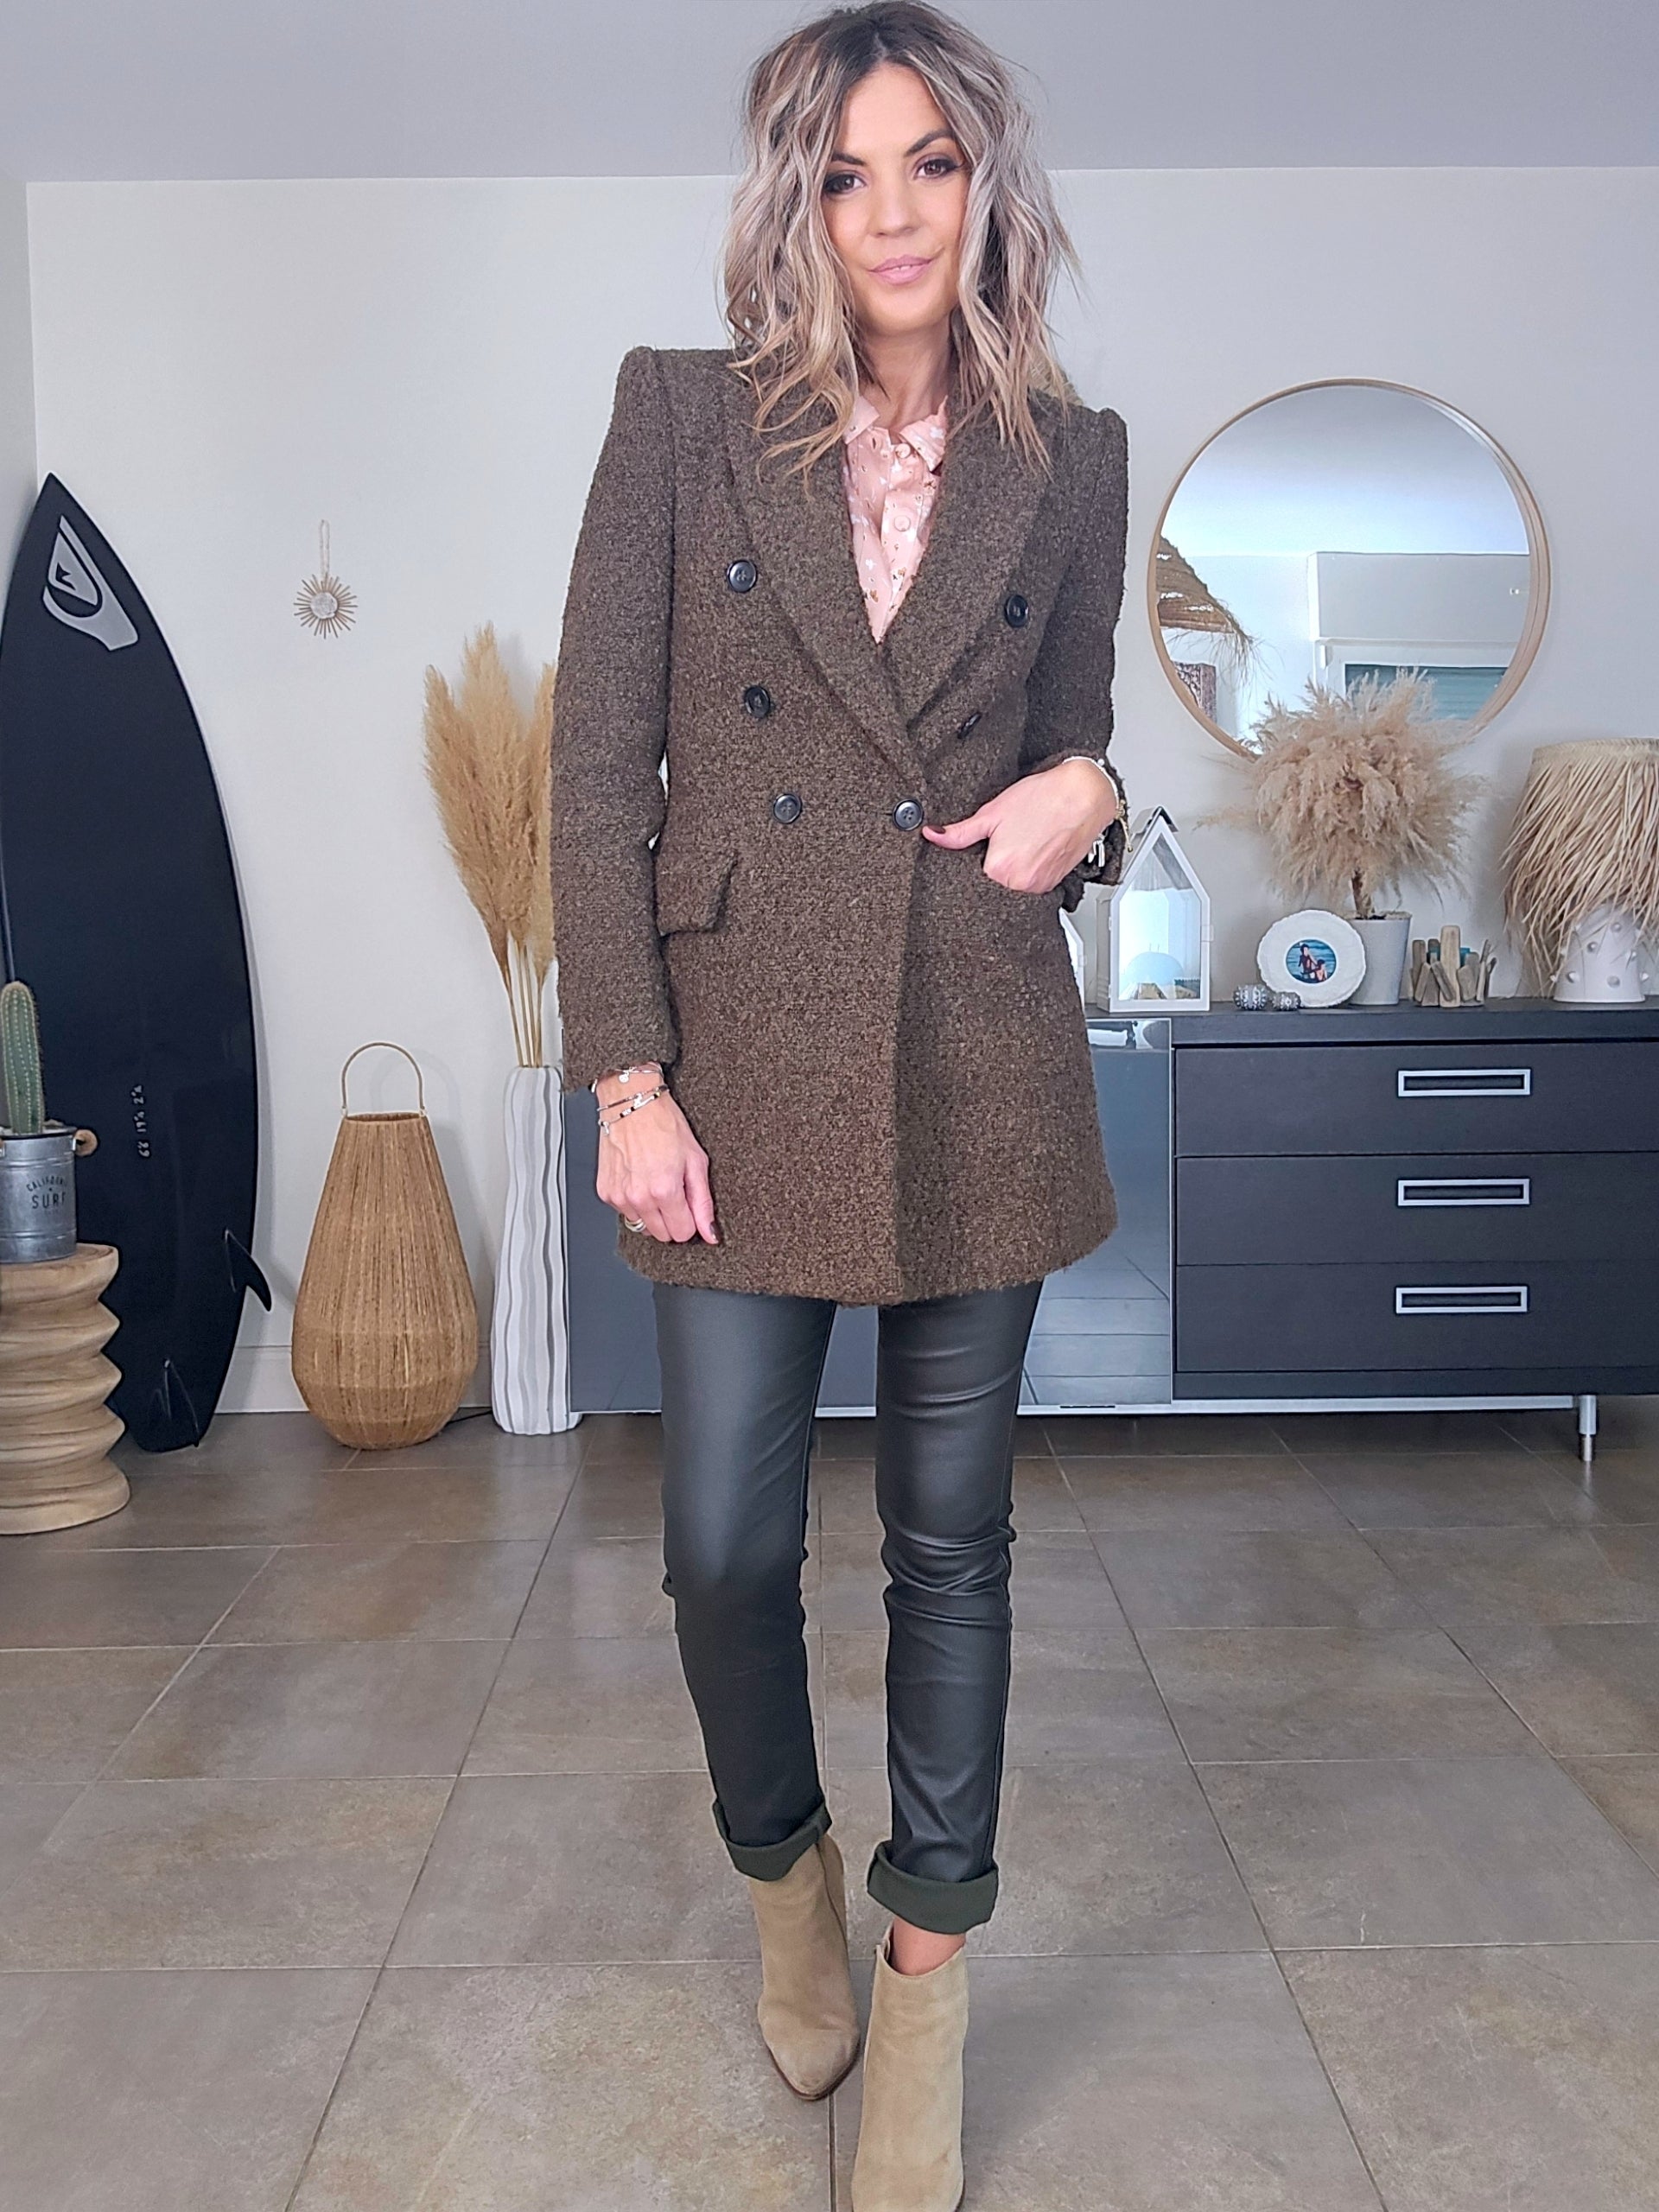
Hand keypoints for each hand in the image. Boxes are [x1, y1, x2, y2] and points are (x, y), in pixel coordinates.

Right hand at [593, 1074, 718, 1243]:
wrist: (631, 1103)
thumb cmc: (663, 1124)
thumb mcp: (696, 1160)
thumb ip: (703, 1202)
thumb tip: (710, 1233)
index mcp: (664, 1190)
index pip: (682, 1233)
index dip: (690, 1220)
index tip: (688, 1204)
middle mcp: (638, 1197)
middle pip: (662, 1235)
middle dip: (672, 1219)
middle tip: (673, 1191)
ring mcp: (618, 1196)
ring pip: (642, 1226)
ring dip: (651, 1212)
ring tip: (654, 1181)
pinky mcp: (605, 1192)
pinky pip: (625, 1213)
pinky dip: (634, 1202)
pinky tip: (639, 1178)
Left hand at [920, 758, 1118, 892]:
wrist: (1084, 794)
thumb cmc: (1043, 798)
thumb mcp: (993, 812)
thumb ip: (960, 832)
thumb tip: (933, 835)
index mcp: (1000, 870)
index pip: (971, 879)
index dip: (975, 861)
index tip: (982, 848)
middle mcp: (1020, 884)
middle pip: (992, 885)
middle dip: (992, 867)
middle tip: (1004, 841)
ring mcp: (1040, 887)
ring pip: (1012, 886)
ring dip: (1011, 871)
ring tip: (1021, 842)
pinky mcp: (1054, 884)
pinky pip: (1032, 885)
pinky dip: (1028, 871)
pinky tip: (1034, 849)